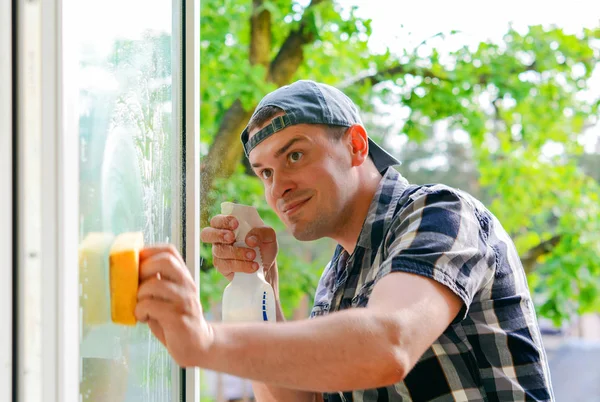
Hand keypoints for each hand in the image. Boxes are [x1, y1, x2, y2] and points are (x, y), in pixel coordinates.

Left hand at [135, 245, 211, 366]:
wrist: (197, 344)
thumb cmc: (175, 319)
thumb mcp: (167, 296)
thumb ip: (155, 283)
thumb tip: (127, 272)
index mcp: (183, 276)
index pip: (169, 250)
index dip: (148, 251)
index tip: (136, 263)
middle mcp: (186, 284)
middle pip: (165, 261)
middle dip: (143, 269)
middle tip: (137, 285)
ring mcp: (184, 300)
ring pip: (154, 284)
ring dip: (139, 295)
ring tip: (140, 307)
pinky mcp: (178, 318)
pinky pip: (151, 306)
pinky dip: (140, 311)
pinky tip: (144, 318)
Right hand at [200, 214, 278, 294]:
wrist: (267, 267)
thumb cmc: (264, 246)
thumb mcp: (269, 236)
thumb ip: (262, 231)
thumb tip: (248, 240)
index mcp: (228, 226)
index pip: (217, 220)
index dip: (223, 221)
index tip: (236, 223)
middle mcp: (220, 239)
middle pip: (206, 234)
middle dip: (218, 234)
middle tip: (232, 237)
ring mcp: (219, 254)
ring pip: (219, 251)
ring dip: (237, 252)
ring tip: (253, 255)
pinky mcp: (222, 268)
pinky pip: (225, 266)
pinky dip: (241, 265)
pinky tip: (253, 266)